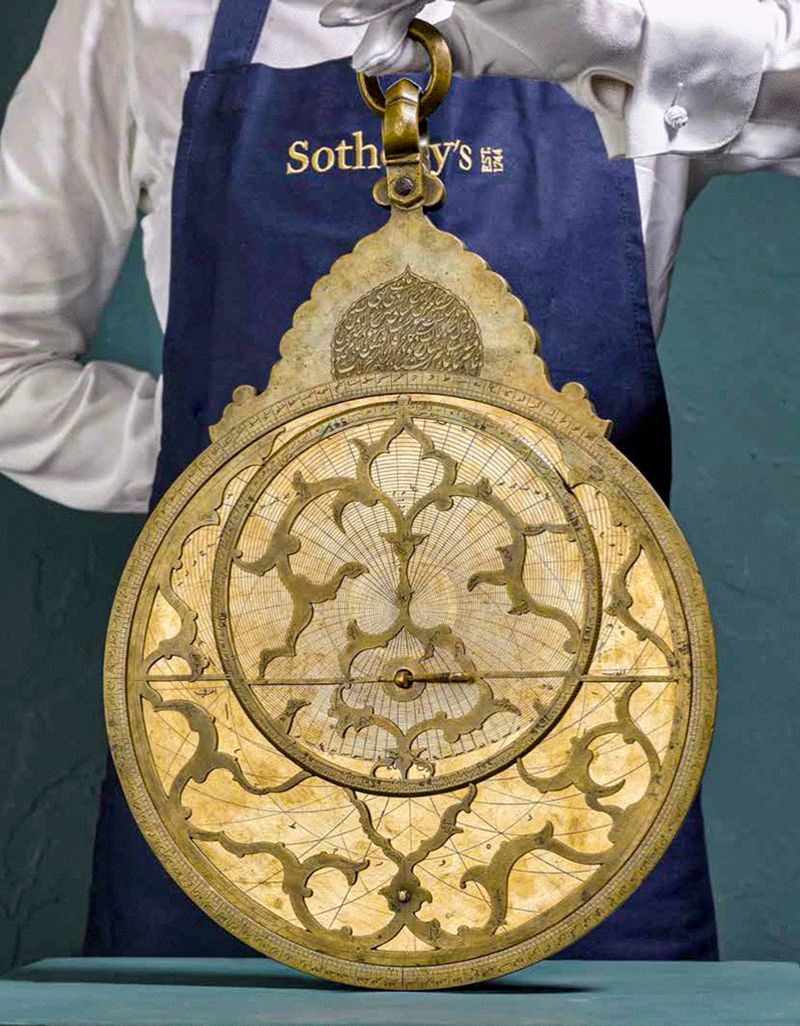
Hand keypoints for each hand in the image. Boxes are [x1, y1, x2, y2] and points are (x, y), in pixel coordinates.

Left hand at [319, 0, 643, 90]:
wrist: (604, 44)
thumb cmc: (541, 39)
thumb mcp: (470, 49)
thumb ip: (423, 48)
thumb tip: (367, 61)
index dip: (374, 2)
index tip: (334, 18)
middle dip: (371, 0)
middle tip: (334, 17)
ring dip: (386, 2)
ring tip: (347, 18)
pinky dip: (408, 6)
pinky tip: (386, 28)